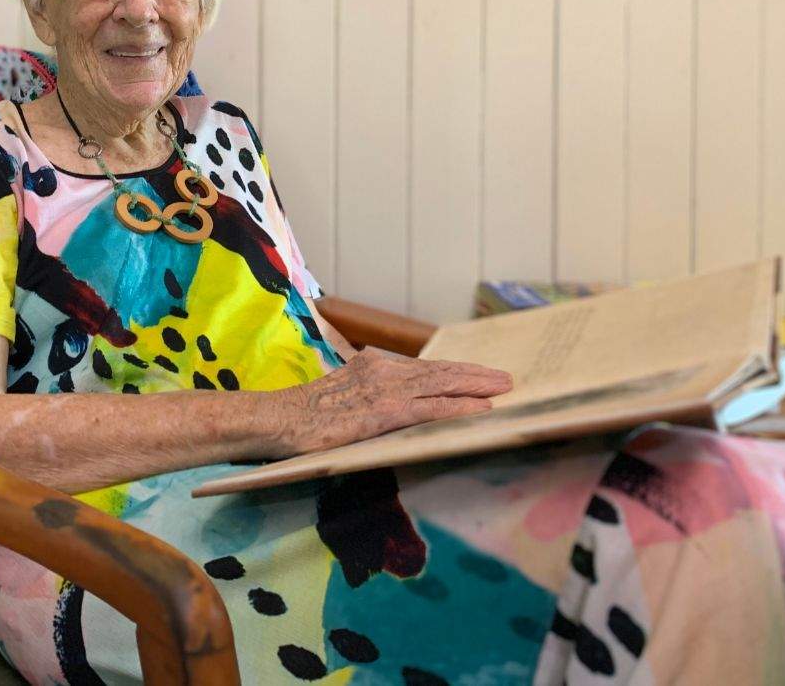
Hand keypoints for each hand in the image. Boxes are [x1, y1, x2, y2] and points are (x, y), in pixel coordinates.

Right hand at [266, 348, 513, 456]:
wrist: (280, 420)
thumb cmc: (302, 415)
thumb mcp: (339, 395)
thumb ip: (364, 394)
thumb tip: (382, 408)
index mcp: (372, 364)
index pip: (422, 368)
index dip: (453, 371)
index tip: (477, 374)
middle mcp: (383, 369)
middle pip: (438, 370)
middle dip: (474, 374)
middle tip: (505, 377)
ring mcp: (385, 388)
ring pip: (442, 384)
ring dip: (477, 386)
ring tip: (504, 388)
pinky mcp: (384, 411)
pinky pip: (431, 408)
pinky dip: (460, 407)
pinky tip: (482, 408)